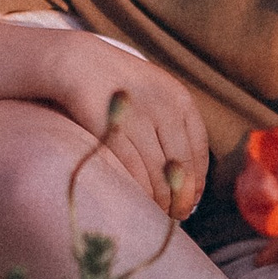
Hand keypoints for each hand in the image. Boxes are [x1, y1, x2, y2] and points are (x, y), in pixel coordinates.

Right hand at [41, 35, 208, 224]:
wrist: (78, 64)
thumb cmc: (119, 87)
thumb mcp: (156, 95)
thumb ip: (174, 126)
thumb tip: (189, 176)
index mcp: (179, 98)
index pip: (199, 148)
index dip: (198, 179)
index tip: (194, 200)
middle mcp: (163, 106)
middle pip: (180, 163)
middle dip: (181, 195)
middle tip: (178, 215)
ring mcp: (137, 117)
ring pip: (157, 170)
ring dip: (160, 197)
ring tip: (159, 213)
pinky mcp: (112, 128)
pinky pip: (132, 167)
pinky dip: (139, 188)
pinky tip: (140, 200)